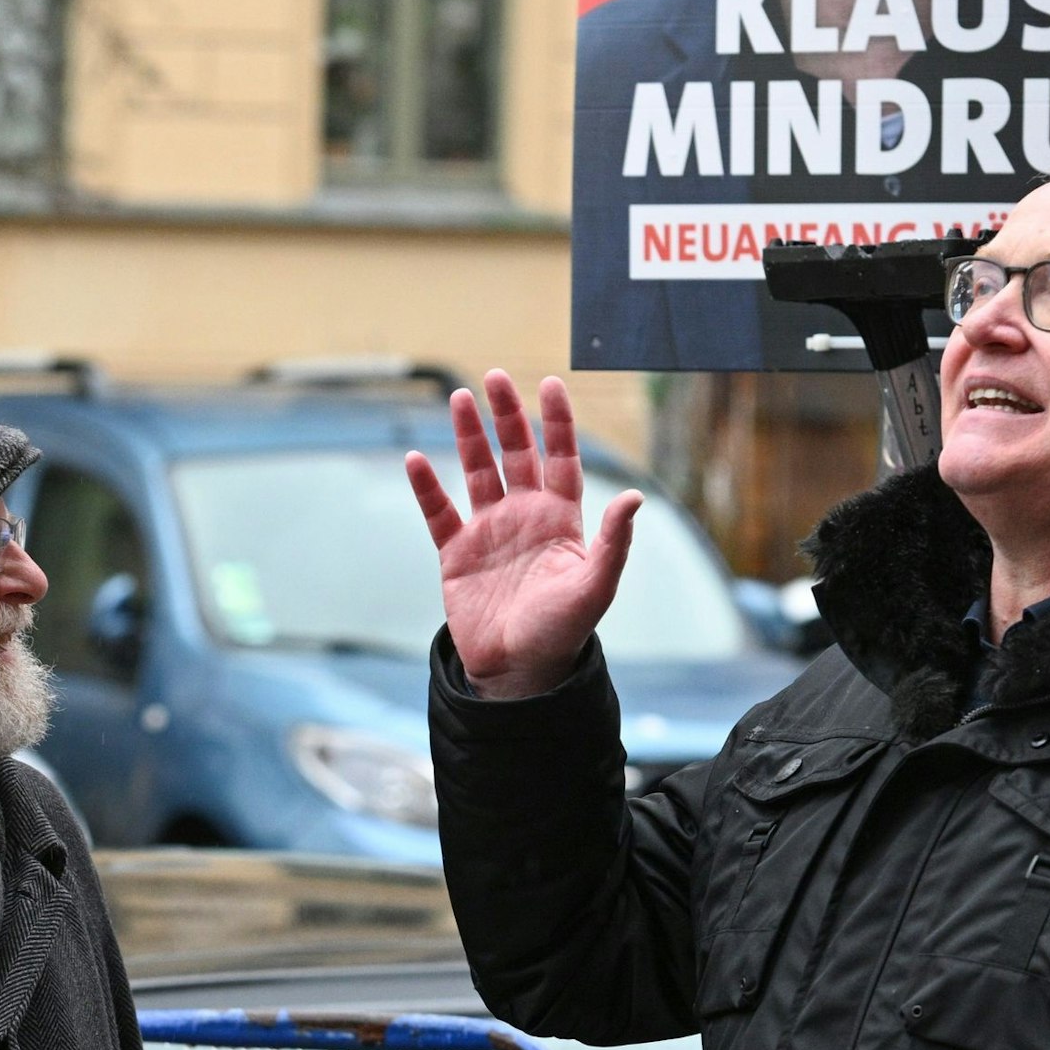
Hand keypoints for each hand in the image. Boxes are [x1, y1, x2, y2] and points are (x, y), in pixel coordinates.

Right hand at [405, 369, 641, 698]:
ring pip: (477, 472)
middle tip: (495, 378)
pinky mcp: (457, 554)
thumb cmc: (562, 631)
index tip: (550, 384)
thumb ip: (613, 540)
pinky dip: (426, 488)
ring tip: (459, 399)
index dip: (556, 423)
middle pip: (516, 454)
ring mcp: (489, 532)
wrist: (519, 671)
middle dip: (507, 416)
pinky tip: (416, 460)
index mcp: (561, 519)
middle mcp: (525, 517)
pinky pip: (438, 513)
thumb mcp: (595, 585)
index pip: (560, 458)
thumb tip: (633, 496)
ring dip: (468, 437)